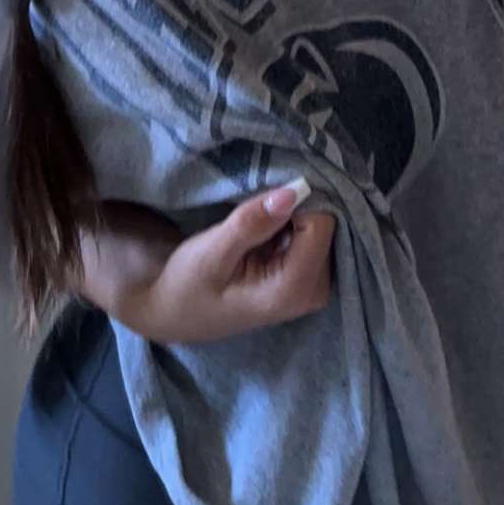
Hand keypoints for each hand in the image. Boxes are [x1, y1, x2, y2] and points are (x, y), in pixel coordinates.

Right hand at [81, 185, 335, 345]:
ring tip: (259, 216)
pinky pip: (315, 237)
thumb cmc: (188, 285)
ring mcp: (313, 287)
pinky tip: (267, 226)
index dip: (297, 200)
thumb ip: (251, 224)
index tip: (266, 193)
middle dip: (297, 207)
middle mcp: (313, 292)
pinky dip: (295, 224)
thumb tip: (292, 192)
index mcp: (291, 291)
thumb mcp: (212, 253)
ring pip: (323, 229)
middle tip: (259, 205)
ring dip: (295, 214)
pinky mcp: (306, 278)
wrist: (176, 311)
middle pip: (327, 227)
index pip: (320, 226)